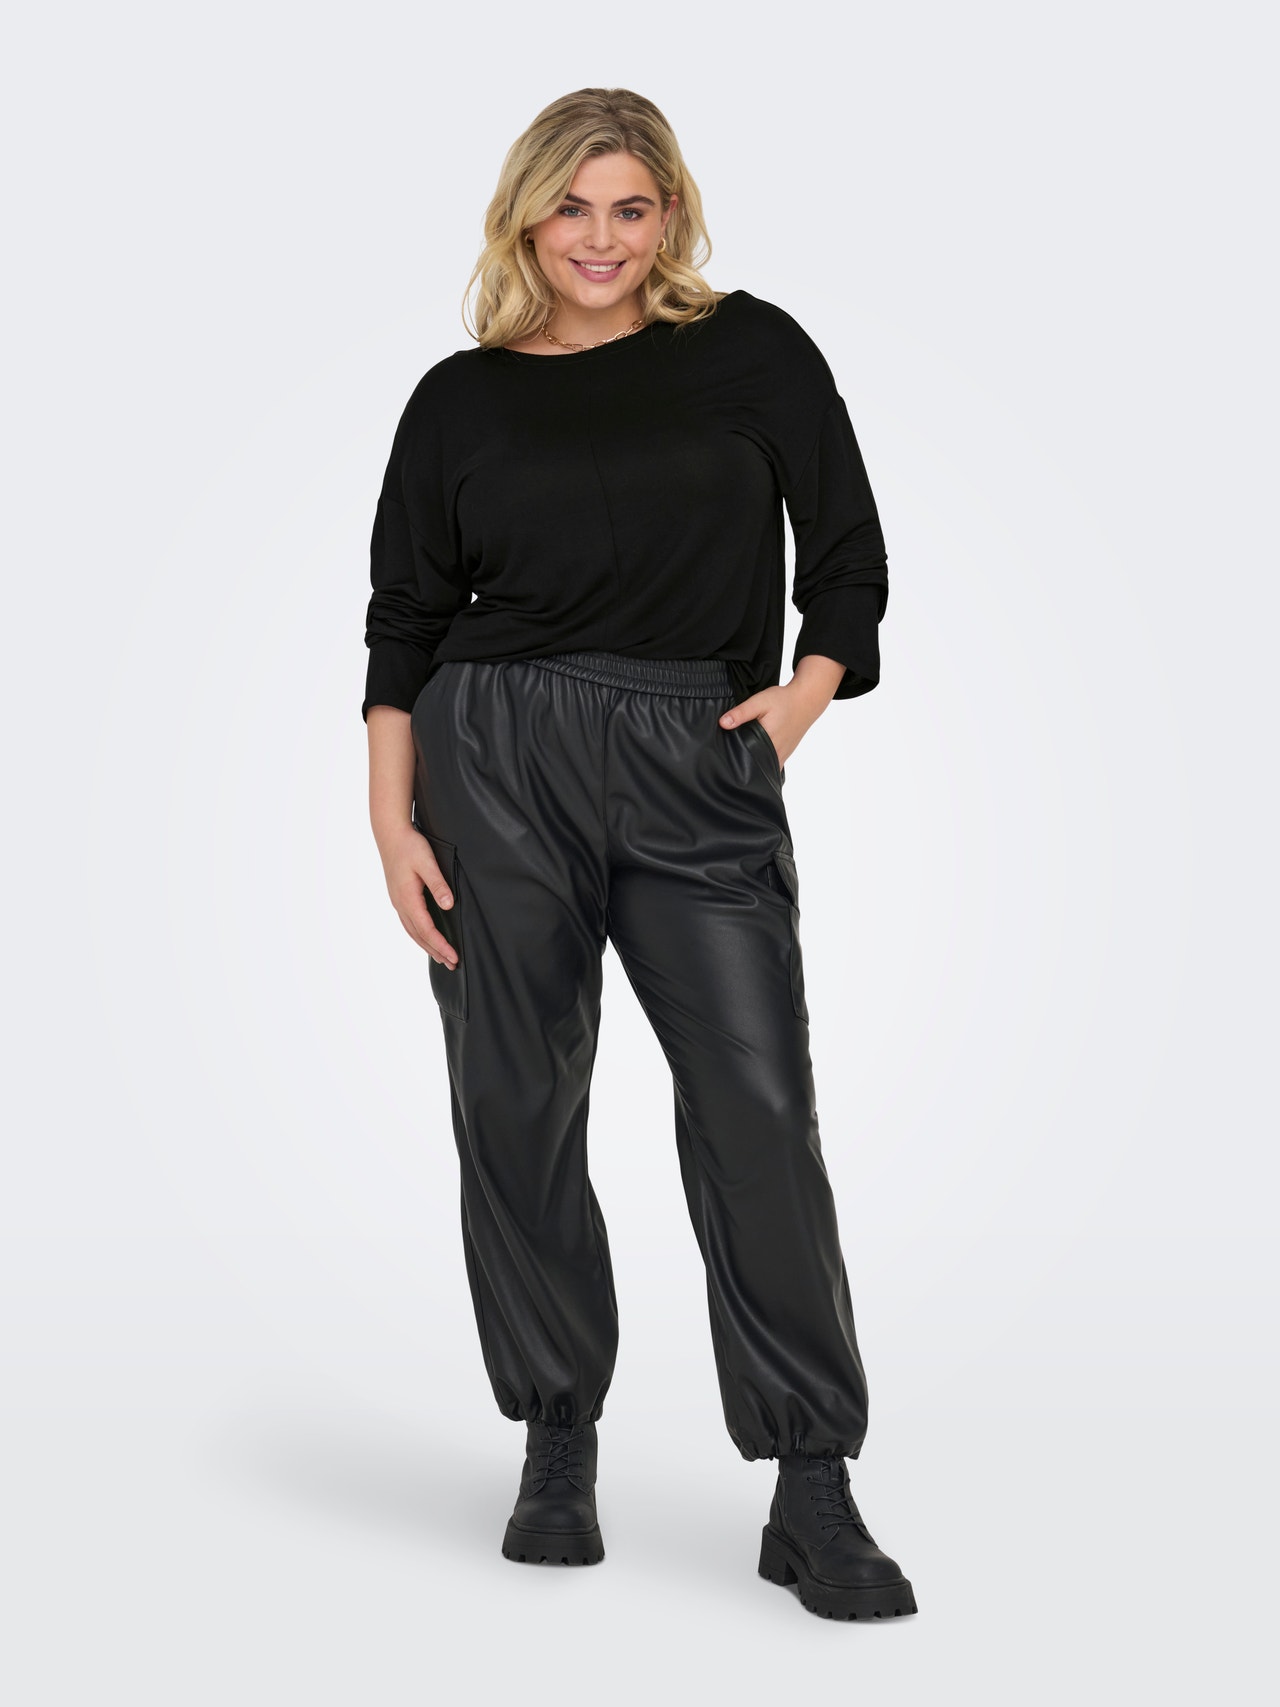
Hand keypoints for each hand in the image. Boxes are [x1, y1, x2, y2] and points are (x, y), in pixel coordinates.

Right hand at [377, 821, 458, 968]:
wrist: (390, 833)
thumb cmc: (409, 846)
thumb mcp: (427, 863)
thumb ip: (438, 884)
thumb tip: (448, 905)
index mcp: (408, 898)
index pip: (427, 930)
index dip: (441, 945)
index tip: (454, 956)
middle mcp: (400, 904)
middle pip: (419, 935)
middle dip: (436, 951)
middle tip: (452, 964)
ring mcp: (398, 901)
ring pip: (412, 931)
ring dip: (427, 945)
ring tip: (441, 957)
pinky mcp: (399, 896)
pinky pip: (409, 922)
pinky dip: (419, 934)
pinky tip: (425, 937)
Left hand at [717, 682, 817, 769]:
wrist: (806, 701)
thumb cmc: (783, 700)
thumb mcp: (759, 701)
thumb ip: (741, 713)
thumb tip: (722, 723)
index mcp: (767, 741)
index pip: (746, 758)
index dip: (733, 759)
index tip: (723, 757)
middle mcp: (776, 752)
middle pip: (754, 766)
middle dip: (741, 764)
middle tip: (728, 759)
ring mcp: (782, 756)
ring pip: (763, 768)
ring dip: (752, 764)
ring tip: (740, 758)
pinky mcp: (785, 754)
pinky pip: (771, 765)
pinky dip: (762, 762)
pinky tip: (754, 755)